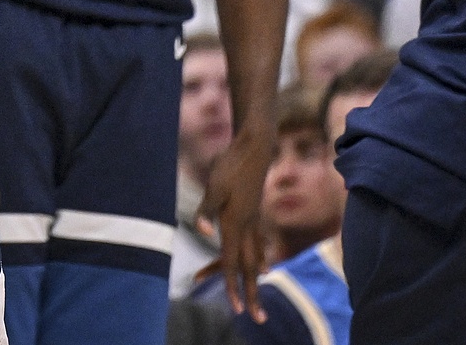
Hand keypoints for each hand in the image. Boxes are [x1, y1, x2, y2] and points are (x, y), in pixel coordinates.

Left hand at [195, 133, 272, 321]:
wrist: (254, 147)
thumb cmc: (230, 165)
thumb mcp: (214, 185)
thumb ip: (206, 209)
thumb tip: (201, 230)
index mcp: (235, 223)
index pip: (231, 262)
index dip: (231, 285)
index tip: (237, 309)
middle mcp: (248, 227)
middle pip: (249, 267)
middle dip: (251, 293)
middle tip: (257, 319)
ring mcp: (254, 221)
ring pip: (256, 257)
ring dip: (254, 279)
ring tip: (257, 297)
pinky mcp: (255, 214)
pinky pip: (258, 245)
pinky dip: (259, 260)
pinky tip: (263, 266)